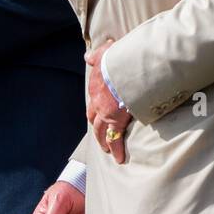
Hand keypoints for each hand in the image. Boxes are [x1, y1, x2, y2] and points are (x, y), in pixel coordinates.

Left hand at [85, 39, 131, 163]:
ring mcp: (106, 113)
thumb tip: (87, 57)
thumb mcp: (104, 54)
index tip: (99, 114)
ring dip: (104, 142)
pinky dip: (117, 150)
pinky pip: (116, 138)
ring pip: (102, 132)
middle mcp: (98, 102)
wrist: (125, 66)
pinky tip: (119, 159)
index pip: (94, 100)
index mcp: (96, 87)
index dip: (96, 108)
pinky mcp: (116, 121)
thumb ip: (96, 57)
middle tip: (100, 136)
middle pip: (94, 119)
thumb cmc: (118, 58)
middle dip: (97, 128)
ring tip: (108, 150)